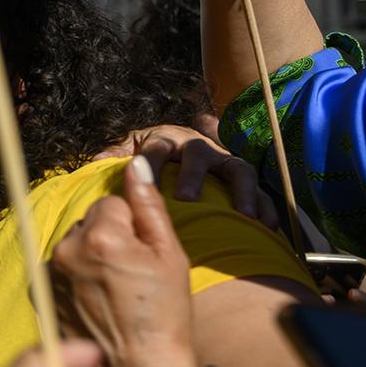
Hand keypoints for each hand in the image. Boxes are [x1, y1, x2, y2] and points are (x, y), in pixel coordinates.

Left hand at [50, 166, 199, 366]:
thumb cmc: (164, 317)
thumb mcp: (170, 257)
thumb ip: (149, 206)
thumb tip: (135, 164)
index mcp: (100, 237)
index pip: (109, 203)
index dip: (131, 227)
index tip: (142, 256)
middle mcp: (67, 251)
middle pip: (87, 223)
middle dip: (107, 239)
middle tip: (130, 277)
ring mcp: (50, 275)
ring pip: (73, 246)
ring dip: (89, 258)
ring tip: (115, 294)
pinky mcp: (41, 296)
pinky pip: (60, 270)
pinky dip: (75, 278)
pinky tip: (97, 304)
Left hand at [99, 123, 278, 229]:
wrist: (188, 148)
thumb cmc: (158, 156)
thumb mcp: (137, 148)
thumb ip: (120, 153)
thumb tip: (97, 161)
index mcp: (168, 139)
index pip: (156, 146)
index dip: (149, 160)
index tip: (140, 177)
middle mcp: (199, 147)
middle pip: (198, 155)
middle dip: (192, 175)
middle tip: (186, 198)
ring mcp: (225, 161)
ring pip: (238, 170)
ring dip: (241, 191)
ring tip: (244, 214)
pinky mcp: (245, 179)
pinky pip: (262, 191)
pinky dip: (267, 206)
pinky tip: (268, 226)